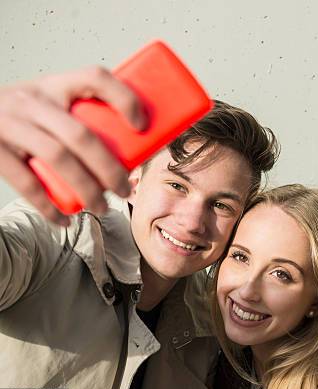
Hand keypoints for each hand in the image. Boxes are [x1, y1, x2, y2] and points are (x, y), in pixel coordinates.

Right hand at [0, 66, 147, 224]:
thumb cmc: (24, 114)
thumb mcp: (49, 101)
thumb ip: (81, 115)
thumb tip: (133, 146)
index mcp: (54, 85)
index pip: (96, 78)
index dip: (124, 99)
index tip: (142, 126)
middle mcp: (32, 100)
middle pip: (81, 135)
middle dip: (110, 169)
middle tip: (124, 190)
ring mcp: (11, 123)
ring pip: (58, 158)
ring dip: (86, 189)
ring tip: (101, 208)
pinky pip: (26, 182)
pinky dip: (48, 207)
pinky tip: (64, 219)